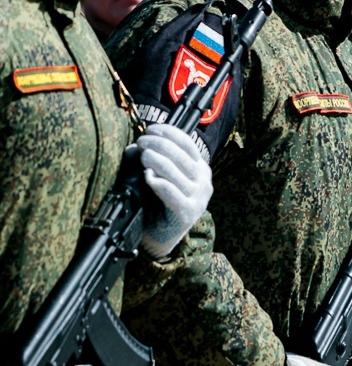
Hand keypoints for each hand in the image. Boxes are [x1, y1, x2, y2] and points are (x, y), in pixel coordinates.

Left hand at [138, 123, 212, 259]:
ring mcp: (198, 197)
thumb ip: (151, 160)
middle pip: (180, 154)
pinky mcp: (188, 212)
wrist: (161, 236)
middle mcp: (204, 181)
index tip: (150, 129)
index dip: (168, 133)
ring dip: (156, 160)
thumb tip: (134, 147)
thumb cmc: (158, 203)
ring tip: (142, 156)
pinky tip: (148, 177)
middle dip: (158, 144)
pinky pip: (171, 192)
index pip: (187, 143)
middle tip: (141, 143)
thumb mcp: (160, 177)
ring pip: (175, 171)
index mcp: (200, 169)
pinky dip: (158, 182)